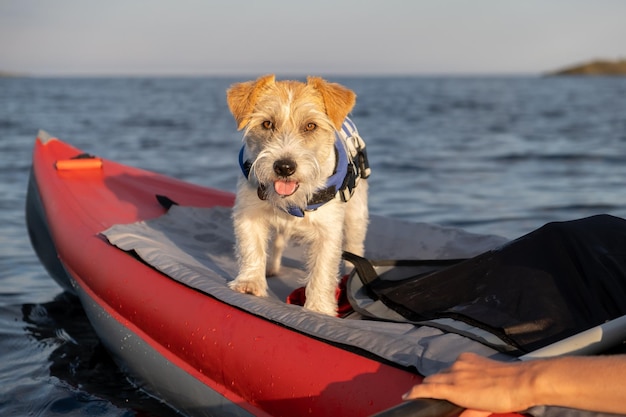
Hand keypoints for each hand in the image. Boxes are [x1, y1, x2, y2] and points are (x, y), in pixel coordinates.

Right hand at [403, 352, 535, 414]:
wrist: (520, 381)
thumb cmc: (502, 399)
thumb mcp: (482, 411)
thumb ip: (466, 414)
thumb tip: (457, 416)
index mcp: (454, 388)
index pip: (426, 388)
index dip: (414, 392)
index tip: (407, 396)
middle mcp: (454, 372)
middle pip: (431, 378)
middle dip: (427, 387)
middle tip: (425, 394)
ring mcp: (461, 363)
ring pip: (442, 371)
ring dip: (441, 379)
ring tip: (448, 388)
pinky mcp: (469, 357)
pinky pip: (454, 364)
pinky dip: (453, 371)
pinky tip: (462, 377)